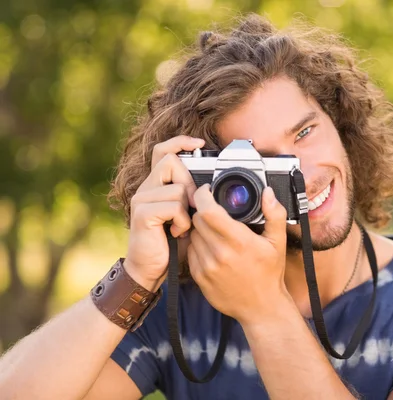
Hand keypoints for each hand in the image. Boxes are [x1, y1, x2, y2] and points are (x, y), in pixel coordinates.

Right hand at [124, 135, 204, 291]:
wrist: (150, 270)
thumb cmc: (171, 245)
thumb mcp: (187, 217)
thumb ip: (194, 199)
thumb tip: (212, 186)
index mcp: (156, 185)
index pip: (163, 150)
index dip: (180, 142)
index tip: (200, 143)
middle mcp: (146, 188)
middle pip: (171, 162)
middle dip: (189, 183)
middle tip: (190, 208)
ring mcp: (142, 199)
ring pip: (177, 187)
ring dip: (187, 209)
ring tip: (181, 226)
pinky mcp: (143, 213)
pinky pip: (173, 206)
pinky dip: (182, 221)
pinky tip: (176, 233)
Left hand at [187, 184, 289, 324]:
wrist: (261, 308)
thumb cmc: (269, 274)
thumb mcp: (278, 243)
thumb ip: (274, 215)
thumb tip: (268, 193)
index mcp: (239, 242)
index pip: (208, 211)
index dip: (203, 195)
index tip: (207, 191)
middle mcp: (220, 253)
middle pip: (197, 220)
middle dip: (203, 211)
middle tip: (213, 211)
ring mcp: (207, 267)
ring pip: (192, 235)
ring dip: (200, 229)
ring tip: (214, 232)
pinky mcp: (199, 277)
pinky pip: (190, 252)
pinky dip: (198, 246)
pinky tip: (211, 248)